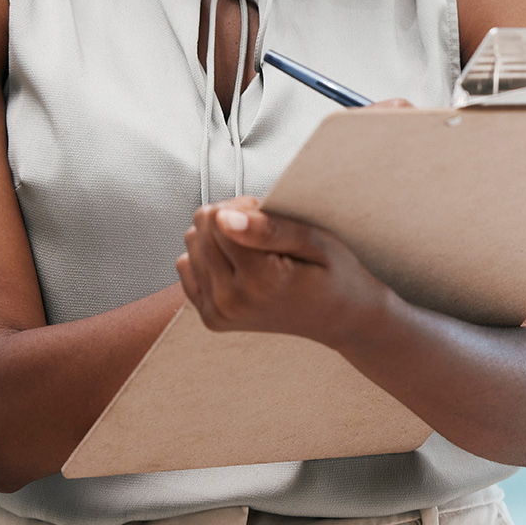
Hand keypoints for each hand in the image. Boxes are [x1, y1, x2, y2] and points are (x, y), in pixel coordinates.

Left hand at [176, 197, 389, 346]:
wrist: (337, 317)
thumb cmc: (332, 273)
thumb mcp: (315, 241)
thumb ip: (269, 228)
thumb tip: (223, 219)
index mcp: (260, 281)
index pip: (217, 219)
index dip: (245, 206)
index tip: (270, 215)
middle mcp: (232, 302)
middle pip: (201, 229)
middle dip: (230, 217)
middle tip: (265, 230)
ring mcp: (218, 314)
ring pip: (192, 244)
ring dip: (219, 236)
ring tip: (255, 247)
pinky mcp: (211, 318)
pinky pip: (187, 267)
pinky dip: (209, 257)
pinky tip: (239, 264)